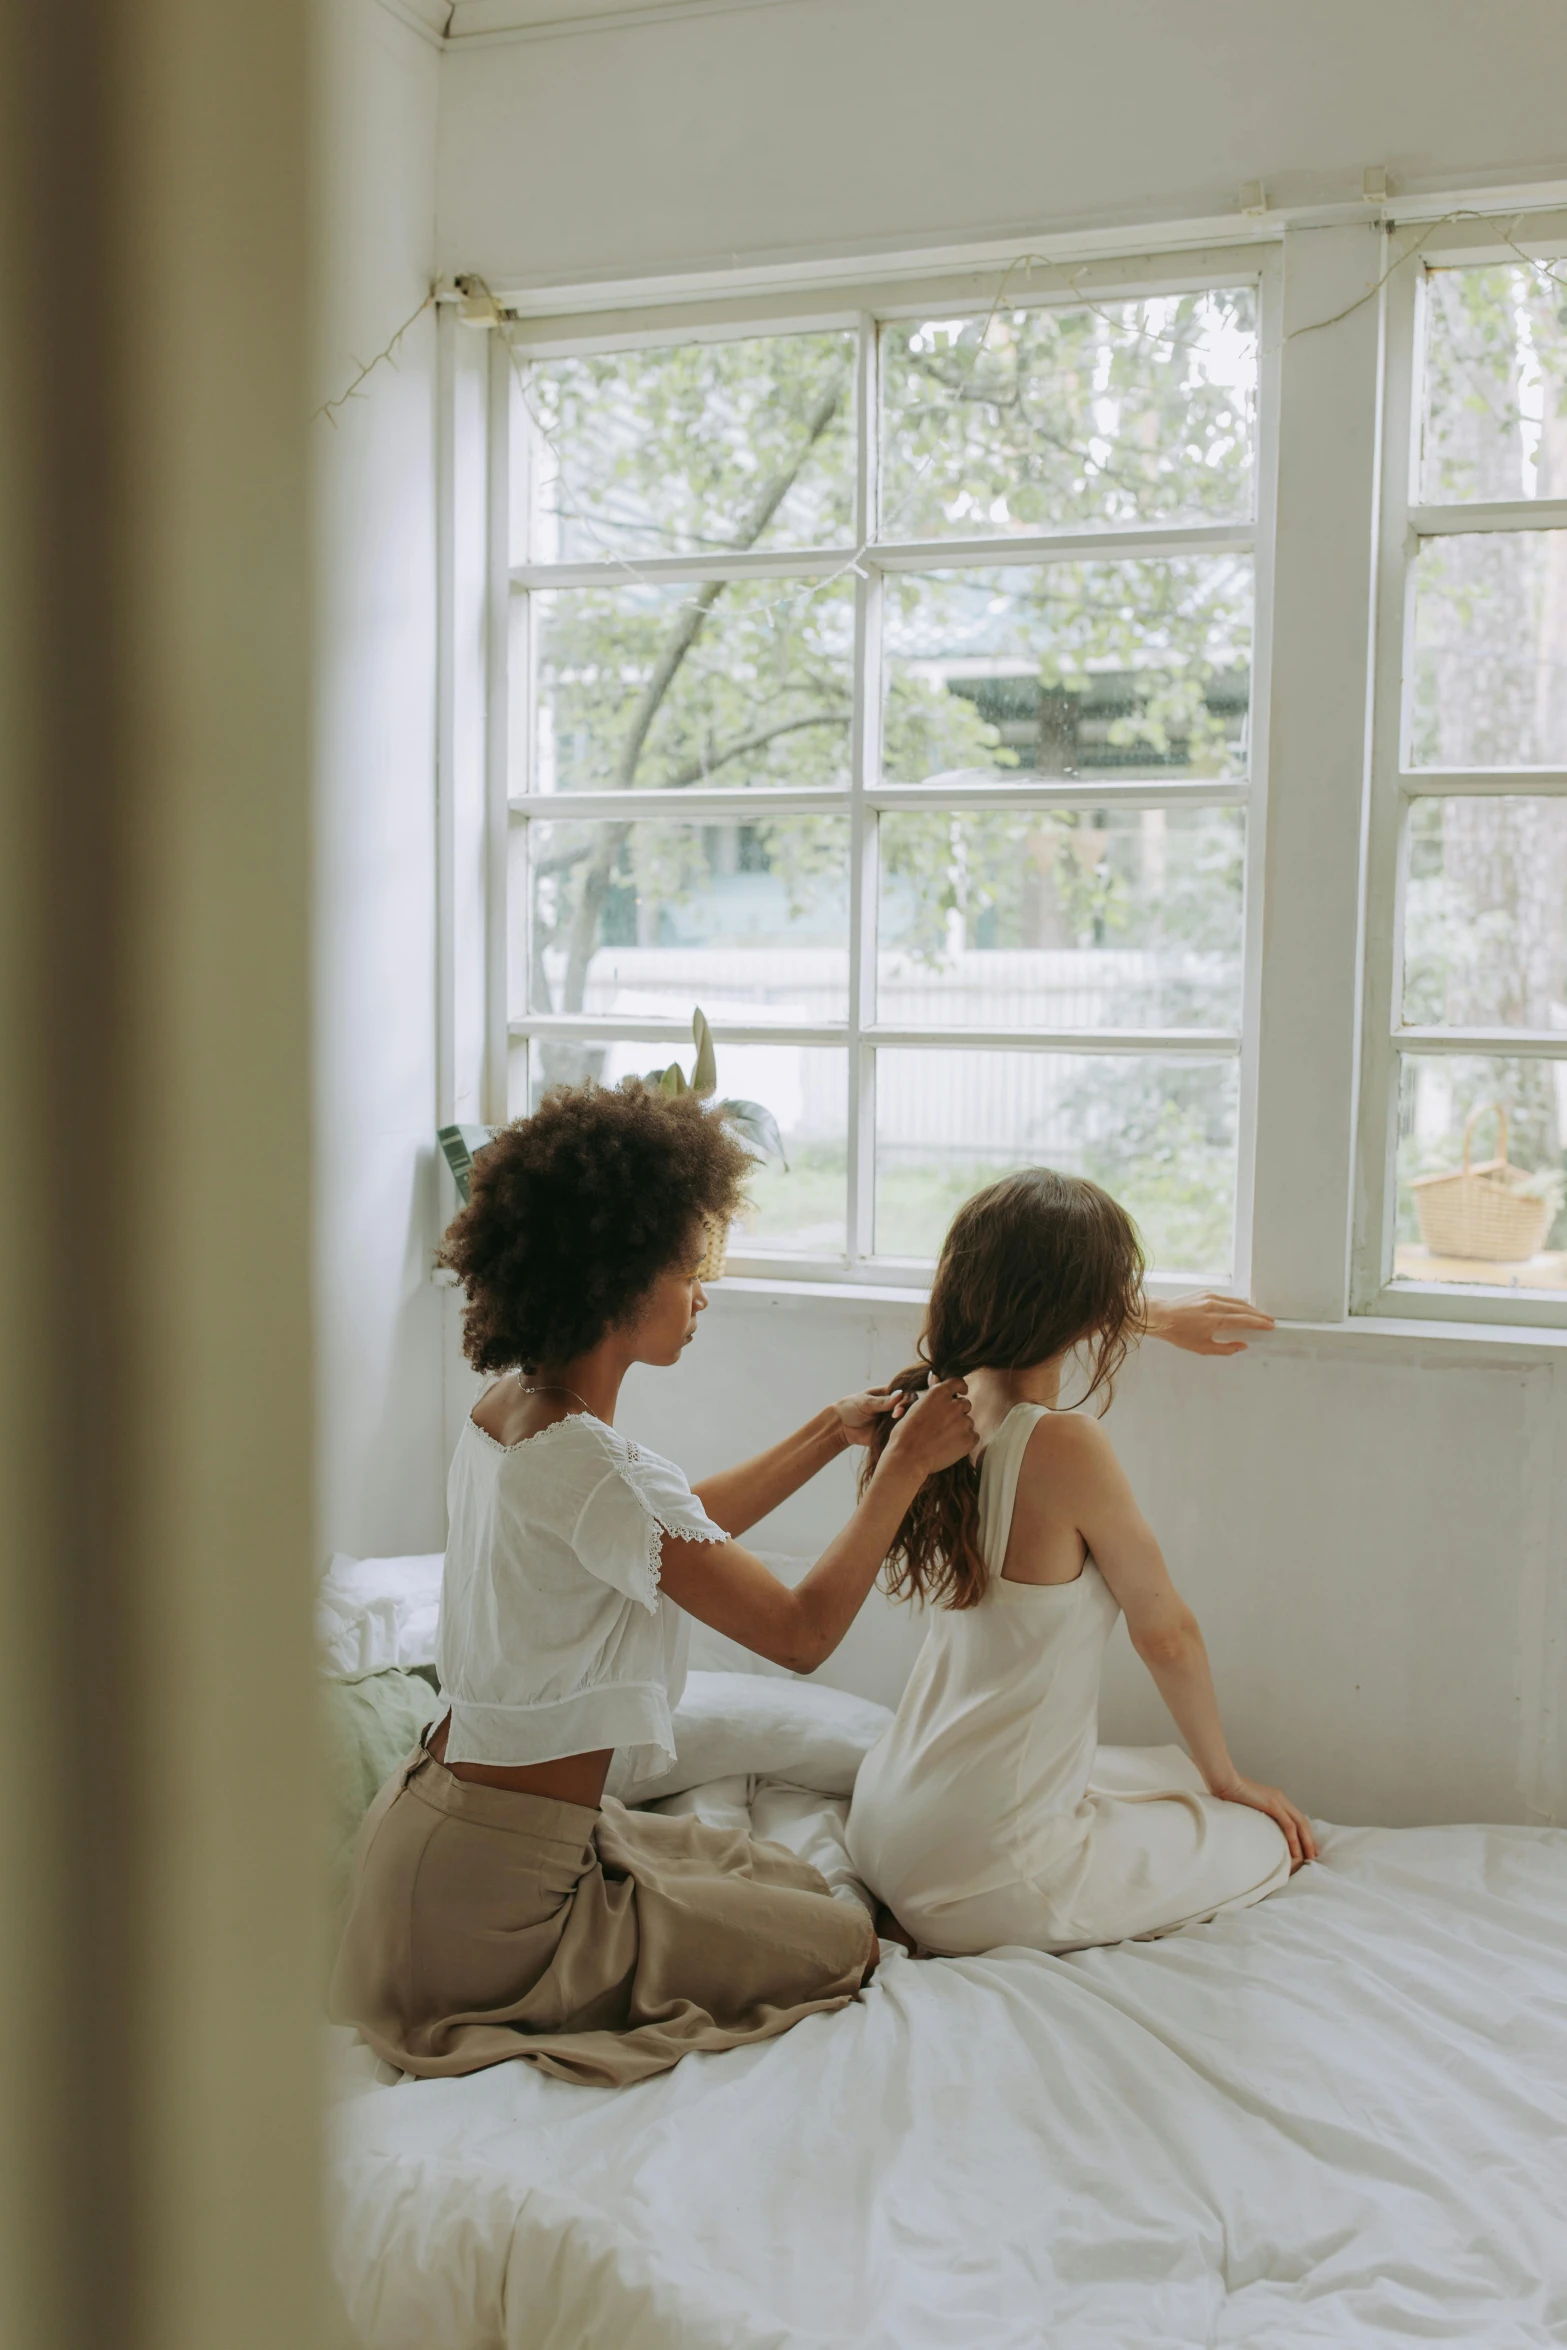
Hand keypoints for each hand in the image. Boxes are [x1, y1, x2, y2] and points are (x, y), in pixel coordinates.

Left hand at [831, 1388, 902, 1447]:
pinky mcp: (891, 1433)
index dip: (906, 1400)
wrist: (841, 1427)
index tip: (897, 1408)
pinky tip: (898, 1436)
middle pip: (911, 1408)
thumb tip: (900, 1394)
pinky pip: (901, 1435)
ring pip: (908, 1422)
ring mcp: (894, 1420)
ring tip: (896, 1426)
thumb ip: (882, 1401)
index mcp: (890, 1394)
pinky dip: (902, 1435)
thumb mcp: (866, 1402)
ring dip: (906, 1424)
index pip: (907, 1394)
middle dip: (907, 1411)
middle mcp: (895, 1407)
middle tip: (896, 1415)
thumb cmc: (851, 1408)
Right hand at [879, 1376, 973, 1477]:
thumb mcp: (915, 1407)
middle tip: (944, 1425)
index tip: (961, 1392)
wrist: (908, 1458)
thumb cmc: (905, 1433)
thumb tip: (935, 1375)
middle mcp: (954, 1404)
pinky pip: (974, 1436)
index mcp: (939, 1393)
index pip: (958, 1383)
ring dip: (960, 1427)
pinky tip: (951, 1446)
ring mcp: (963, 1422)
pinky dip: (965, 1441)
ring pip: (968, 1422)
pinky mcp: (969, 1439)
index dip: (961, 1388)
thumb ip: (930, 1392)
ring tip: (943, 1438)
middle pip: (965, 1404)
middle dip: (958, 1412)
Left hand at [1147, 1293, 1274, 1355]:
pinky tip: (1242, 1309)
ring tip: (1259, 1315)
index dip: (1259, 1323)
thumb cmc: (1179, 1333)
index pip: (1243, 1320)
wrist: (1161, 1316)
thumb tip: (1242, 1346)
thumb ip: (1225, 1348)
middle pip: (1243, 1308)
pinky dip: (1237, 1303)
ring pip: (1236, 1301)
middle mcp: (1213, 1305)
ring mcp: (1209, 1296)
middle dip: (1258, 1315)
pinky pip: (1226, 1298)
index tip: (1269, 1326)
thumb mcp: (1202, 1348)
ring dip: (1250, 1308)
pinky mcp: (1205, 1292)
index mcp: (1213, 1320)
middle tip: (1269, 1320)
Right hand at [1210, 1774, 1317, 1869]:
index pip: (1296, 1818)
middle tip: (1313, 1856)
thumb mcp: (1248, 1806)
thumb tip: (1256, 1827)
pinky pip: (1288, 1825)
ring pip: (1299, 1824)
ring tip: (1308, 1857)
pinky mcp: (1273, 1805)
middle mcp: (1281, 1799)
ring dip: (1306, 1842)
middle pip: (1302, 1822)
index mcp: (1276, 1798)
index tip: (1307, 1848)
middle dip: (1310, 1840)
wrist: (1224, 1781)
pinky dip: (1294, 1839)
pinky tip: (1295, 1852)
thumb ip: (1256, 1813)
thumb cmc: (1230, 1794)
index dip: (1304, 1833)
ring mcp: (1278, 1801)